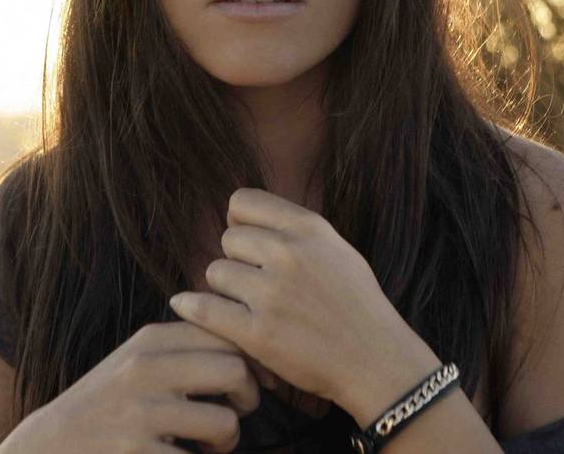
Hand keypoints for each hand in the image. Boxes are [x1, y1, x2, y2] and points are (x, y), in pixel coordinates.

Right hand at [0, 320, 260, 452]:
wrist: (48, 445)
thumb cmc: (106, 404)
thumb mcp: (135, 360)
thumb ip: (182, 347)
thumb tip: (248, 347)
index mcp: (149, 341)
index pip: (225, 333)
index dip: (253, 359)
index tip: (259, 380)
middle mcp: (145, 370)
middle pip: (234, 371)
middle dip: (247, 397)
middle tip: (234, 412)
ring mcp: (140, 414)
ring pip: (225, 422)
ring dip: (227, 440)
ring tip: (209, 444)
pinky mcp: (136, 453)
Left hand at [167, 187, 423, 407]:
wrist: (376, 360)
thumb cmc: (357, 305)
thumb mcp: (337, 248)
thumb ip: (294, 229)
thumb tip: (243, 215)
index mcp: (308, 228)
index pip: (242, 202)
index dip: (239, 222)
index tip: (246, 245)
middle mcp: (289, 254)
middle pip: (228, 239)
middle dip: (237, 261)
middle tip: (255, 286)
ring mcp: (272, 294)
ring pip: (215, 273)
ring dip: (225, 290)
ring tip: (249, 307)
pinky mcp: (258, 333)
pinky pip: (205, 308)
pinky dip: (193, 308)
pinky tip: (187, 306)